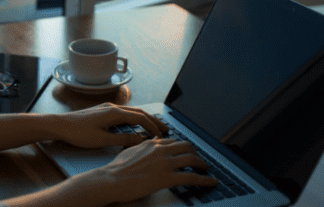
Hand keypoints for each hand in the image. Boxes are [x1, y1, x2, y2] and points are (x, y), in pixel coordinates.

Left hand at [52, 103, 168, 148]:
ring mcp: (107, 108)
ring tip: (154, 127)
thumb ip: (122, 140)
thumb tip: (140, 140)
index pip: (140, 118)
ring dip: (144, 119)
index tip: (161, 136)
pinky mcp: (102, 111)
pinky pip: (123, 113)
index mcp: (114, 113)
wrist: (60, 125)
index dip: (152, 127)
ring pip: (131, 111)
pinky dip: (134, 118)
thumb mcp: (102, 140)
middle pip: (139, 112)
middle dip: (153, 120)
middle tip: (165, 129)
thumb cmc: (78, 133)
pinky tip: (135, 125)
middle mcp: (112, 107)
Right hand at [91, 138, 217, 204]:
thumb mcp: (130, 151)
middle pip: (186, 147)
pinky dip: (205, 179)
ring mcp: (165, 163)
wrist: (112, 179)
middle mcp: (160, 150)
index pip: (173, 141)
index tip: (187, 152)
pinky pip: (192, 177)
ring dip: (202, 164)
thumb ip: (142, 147)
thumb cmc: (117, 169)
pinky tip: (211, 182)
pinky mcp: (168, 177)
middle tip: (199, 160)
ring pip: (192, 159)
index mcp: (152, 144)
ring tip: (206, 169)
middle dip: (195, 153)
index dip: (183, 147)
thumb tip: (148, 144)